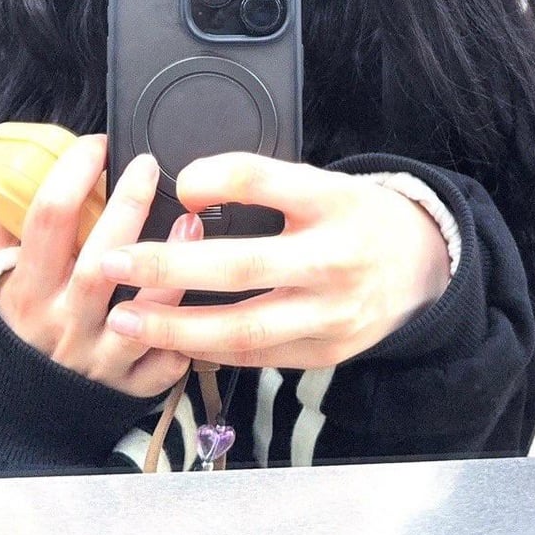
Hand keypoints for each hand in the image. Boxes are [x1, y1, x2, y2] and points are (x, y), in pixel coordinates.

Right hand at [0, 134, 199, 397]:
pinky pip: (166, 359)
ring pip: (143, 311)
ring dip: (171, 264)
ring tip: (193, 223)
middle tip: (149, 165)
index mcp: (25, 291)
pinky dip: (186, 329)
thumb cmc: (6, 332)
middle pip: (100, 260)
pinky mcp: (128, 386)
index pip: (48, 220)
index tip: (96, 145)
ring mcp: (98, 358)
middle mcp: (63, 325)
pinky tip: (205, 294)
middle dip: (128, 206)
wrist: (7, 416)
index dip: (73, 173)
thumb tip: (1, 165)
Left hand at [99, 153, 451, 368]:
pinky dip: (209, 350)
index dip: (217, 178)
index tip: (177, 182)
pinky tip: (171, 341)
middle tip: (112, 263)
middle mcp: (334, 260)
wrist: (422, 267)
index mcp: (332, 201)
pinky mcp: (325, 352)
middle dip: (168, 267)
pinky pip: (257, 356)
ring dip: (175, 326)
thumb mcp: (321, 181)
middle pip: (242, 266)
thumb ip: (260, 182)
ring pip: (243, 329)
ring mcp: (331, 314)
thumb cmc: (357, 217)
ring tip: (126, 319)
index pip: (265, 179)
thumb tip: (187, 188)